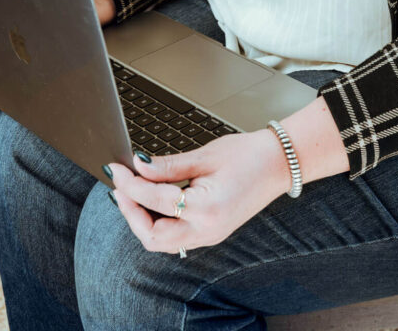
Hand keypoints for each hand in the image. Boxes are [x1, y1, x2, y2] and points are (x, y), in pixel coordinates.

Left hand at [107, 128, 290, 253]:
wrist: (280, 163)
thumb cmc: (249, 155)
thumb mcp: (205, 155)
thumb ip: (168, 166)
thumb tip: (138, 166)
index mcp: (207, 209)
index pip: (155, 200)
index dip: (131, 183)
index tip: (118, 168)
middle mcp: (207, 230)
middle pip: (153, 237)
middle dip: (131, 212)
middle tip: (120, 185)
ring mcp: (210, 235)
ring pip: (162, 242)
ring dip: (142, 220)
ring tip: (132, 192)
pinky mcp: (211, 232)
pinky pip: (176, 237)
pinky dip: (158, 222)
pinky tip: (152, 201)